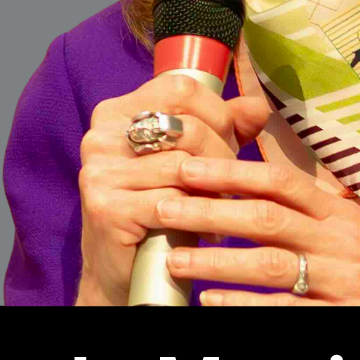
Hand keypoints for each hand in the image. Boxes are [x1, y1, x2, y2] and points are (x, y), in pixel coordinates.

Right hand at [75, 74, 269, 305]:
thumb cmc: (160, 209)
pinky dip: (196, 217)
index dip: (217, 113)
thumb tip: (259, 106)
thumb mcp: (191, 160)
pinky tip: (204, 230)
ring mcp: (100, 171)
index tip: (229, 139)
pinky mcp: (105, 207)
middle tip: (230, 181)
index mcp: (117, 112)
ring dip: (213, 190)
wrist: (122, 270)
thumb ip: (223, 128)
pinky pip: (171, 202)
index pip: (180, 88)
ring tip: (220, 205)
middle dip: (222, 155)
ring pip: (183, 167)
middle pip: (187, 127)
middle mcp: (101, 135)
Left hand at [153, 155, 359, 305]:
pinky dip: (244, 306)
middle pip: (266, 219)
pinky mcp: (337, 317)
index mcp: (339, 213)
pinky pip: (284, 311)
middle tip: (162, 206)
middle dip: (210, 210)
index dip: (232, 172)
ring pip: (270, 266)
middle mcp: (341, 241)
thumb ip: (307, 207)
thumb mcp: (350, 228)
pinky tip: (211, 302)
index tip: (187, 167)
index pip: (281, 182)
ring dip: (216, 260)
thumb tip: (251, 181)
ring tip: (174, 259)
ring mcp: (340, 281)